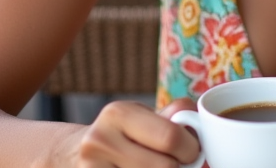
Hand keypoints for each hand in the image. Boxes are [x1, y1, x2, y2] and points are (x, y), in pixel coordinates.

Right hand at [74, 98, 200, 167]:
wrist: (75, 154)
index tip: (190, 152)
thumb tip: (200, 120)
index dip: (190, 149)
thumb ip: (175, 115)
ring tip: (156, 167)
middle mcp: (101, 141)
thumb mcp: (143, 117)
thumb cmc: (122, 134)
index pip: (171, 137)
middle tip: (177, 164)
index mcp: (118, 114)